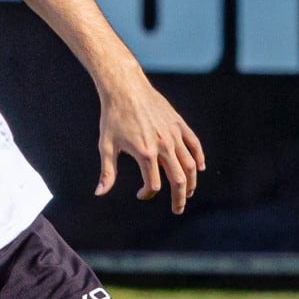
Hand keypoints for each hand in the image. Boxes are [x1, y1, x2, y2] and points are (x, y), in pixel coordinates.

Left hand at [94, 75, 205, 213]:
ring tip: (188, 193)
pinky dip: (199, 158)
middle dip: (179, 199)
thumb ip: (107, 172)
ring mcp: (173, 135)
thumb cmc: (113, 117)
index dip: (147, 194)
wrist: (125, 88)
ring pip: (190, 165)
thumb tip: (99, 193)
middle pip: (178, 180)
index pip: (153, 185)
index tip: (141, 194)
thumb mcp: (107, 146)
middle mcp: (163, 146)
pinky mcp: (179, 124)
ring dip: (191, 182)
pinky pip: (194, 144)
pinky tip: (198, 168)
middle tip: (177, 209)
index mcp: (145, 154)